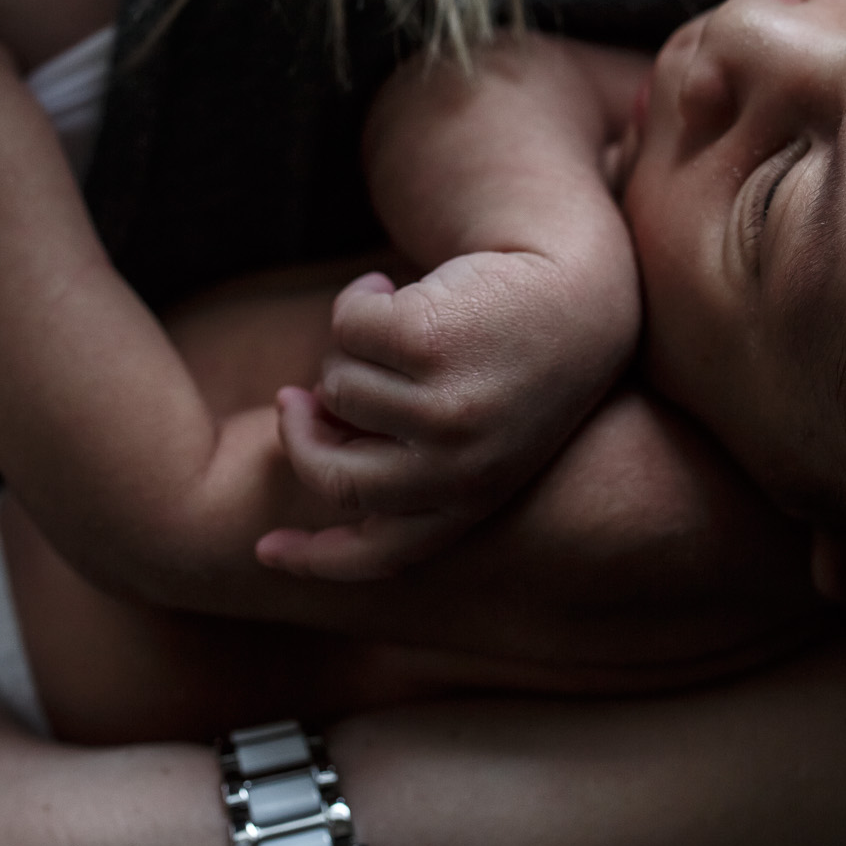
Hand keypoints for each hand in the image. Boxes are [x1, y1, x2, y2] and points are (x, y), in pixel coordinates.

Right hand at [259, 252, 636, 580]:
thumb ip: (414, 464)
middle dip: (299, 434)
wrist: (579, 290)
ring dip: (351, 351)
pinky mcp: (427, 342)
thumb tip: (310, 441)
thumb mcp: (483, 435)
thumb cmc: (515, 361)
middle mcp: (459, 467)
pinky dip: (359, 298)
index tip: (267, 551)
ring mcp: (442, 407)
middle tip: (293, 399)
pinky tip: (393, 286)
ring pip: (336, 387)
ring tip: (403, 329)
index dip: (314, 560)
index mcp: (474, 500)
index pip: (379, 553)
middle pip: (333, 473)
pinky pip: (345, 327)